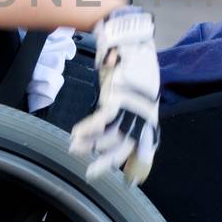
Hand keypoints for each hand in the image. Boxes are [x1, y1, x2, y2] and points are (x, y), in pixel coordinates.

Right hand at [68, 5, 159, 184]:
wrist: (130, 40)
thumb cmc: (131, 62)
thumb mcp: (132, 87)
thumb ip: (124, 104)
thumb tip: (111, 115)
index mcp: (147, 113)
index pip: (147, 142)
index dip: (140, 162)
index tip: (133, 180)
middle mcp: (142, 114)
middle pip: (126, 145)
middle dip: (108, 162)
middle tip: (91, 174)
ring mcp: (132, 107)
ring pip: (111, 135)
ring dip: (91, 145)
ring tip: (74, 148)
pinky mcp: (119, 98)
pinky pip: (102, 120)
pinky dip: (88, 129)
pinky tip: (76, 134)